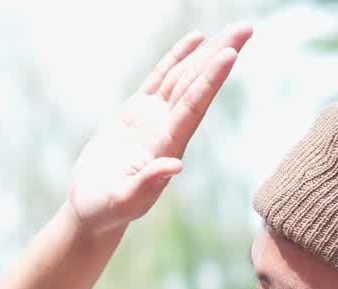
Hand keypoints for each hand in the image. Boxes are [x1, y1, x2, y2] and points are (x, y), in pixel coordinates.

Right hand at [67, 25, 252, 235]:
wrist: (93, 208)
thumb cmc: (106, 210)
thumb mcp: (123, 201)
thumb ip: (146, 185)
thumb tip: (174, 166)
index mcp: (167, 146)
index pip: (193, 106)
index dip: (211, 80)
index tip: (230, 54)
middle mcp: (167, 127)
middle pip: (197, 85)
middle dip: (220, 56)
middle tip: (245, 29)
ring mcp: (154, 117)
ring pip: (184, 77)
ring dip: (207, 53)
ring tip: (234, 29)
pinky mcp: (137, 111)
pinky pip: (160, 77)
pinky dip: (178, 58)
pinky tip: (197, 40)